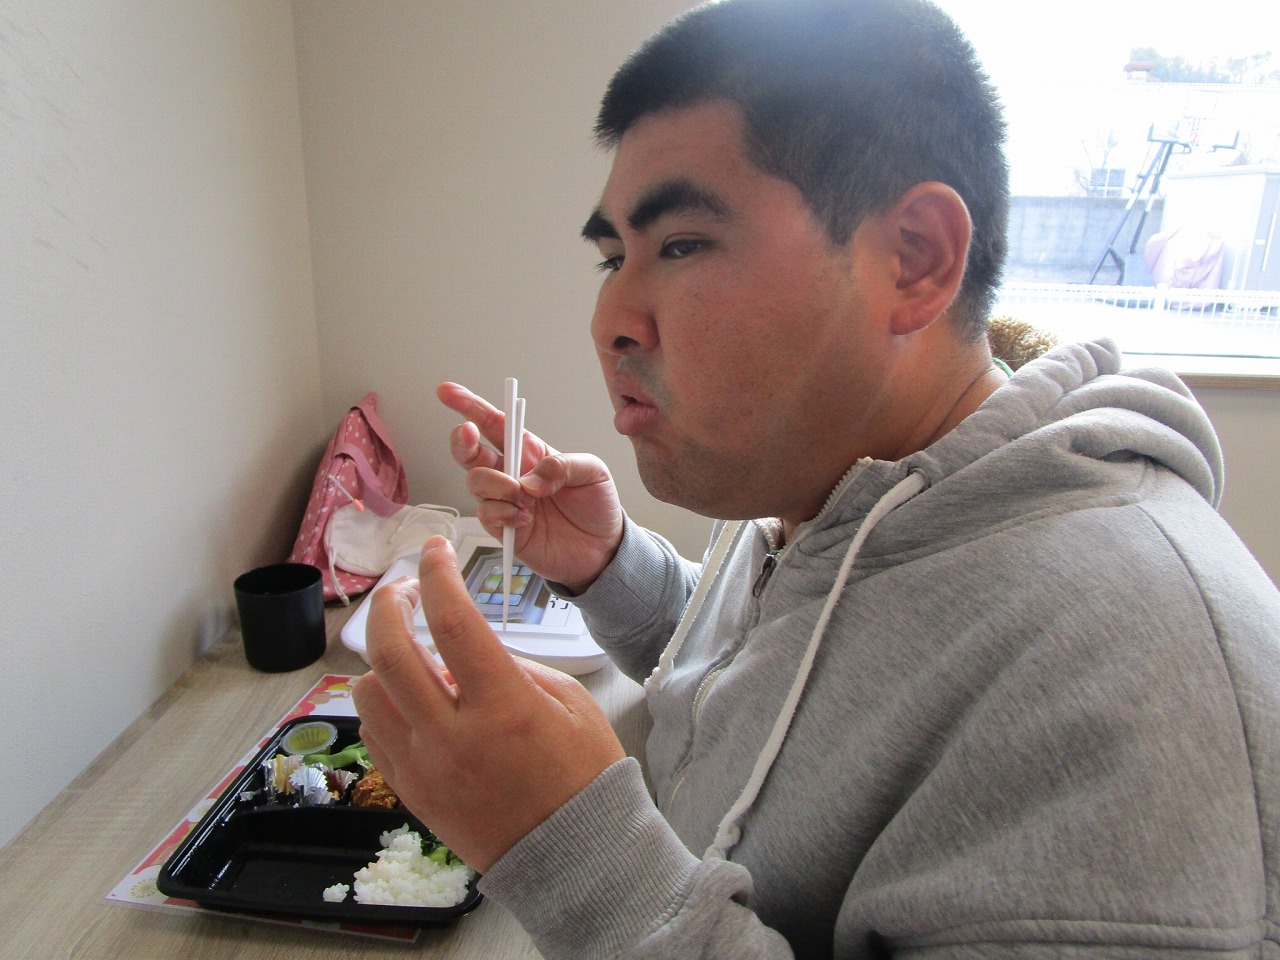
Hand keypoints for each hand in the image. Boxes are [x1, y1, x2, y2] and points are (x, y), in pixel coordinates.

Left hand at [352, 536, 625, 872]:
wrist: (573, 856)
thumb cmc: (583, 774)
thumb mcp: (570, 703)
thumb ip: (513, 666)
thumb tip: (464, 648)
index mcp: (503, 708)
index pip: (454, 622)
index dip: (439, 575)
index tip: (435, 551)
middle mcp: (453, 737)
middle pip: (390, 651)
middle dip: (390, 604)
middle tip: (404, 588)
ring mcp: (424, 768)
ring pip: (369, 691)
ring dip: (382, 658)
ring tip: (410, 650)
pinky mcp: (409, 791)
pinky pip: (373, 732)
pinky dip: (382, 701)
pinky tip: (406, 693)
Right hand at [438, 381, 622, 592]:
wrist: (602, 549)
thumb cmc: (596, 505)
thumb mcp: (592, 472)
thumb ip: (562, 466)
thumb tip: (530, 480)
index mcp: (530, 451)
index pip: (493, 423)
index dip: (468, 406)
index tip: (446, 392)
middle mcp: (511, 473)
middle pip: (470, 452)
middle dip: (462, 441)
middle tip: (469, 436)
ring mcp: (504, 501)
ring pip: (476, 482)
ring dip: (497, 485)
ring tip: (526, 498)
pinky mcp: (504, 528)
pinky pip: (486, 514)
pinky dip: (503, 513)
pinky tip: (525, 519)